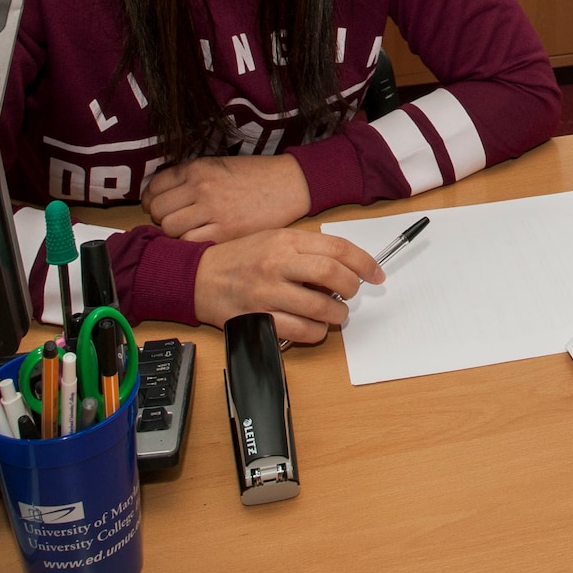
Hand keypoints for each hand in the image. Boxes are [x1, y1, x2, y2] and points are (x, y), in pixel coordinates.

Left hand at [145, 154, 311, 242]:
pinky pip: (190, 242)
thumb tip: (161, 196)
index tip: (159, 207)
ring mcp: (212, 209)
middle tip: (175, 222)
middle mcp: (201, 186)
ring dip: (174, 233)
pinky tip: (201, 240)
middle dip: (162, 218)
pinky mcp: (225, 230)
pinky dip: (190, 244)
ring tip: (189, 232)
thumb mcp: (219, 166)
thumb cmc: (256, 176)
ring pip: (170, 228)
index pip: (154, 187)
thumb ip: (191, 177)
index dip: (152, 201)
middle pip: (158, 210)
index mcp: (197, 168)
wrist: (290, 184)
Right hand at [192, 228, 382, 343]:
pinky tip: (314, 327)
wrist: (196, 277)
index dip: (364, 262)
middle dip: (352, 288)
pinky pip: (300, 331)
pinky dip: (315, 333)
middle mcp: (278, 263)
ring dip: (337, 314)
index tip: (376, 274)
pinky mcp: (258, 317)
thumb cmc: (239, 258)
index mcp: (286, 240)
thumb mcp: (274, 239)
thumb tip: (346, 266)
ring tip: (334, 313)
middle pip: (333, 275)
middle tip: (351, 294)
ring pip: (320, 308)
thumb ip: (307, 249)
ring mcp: (268, 292)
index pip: (337, 248)